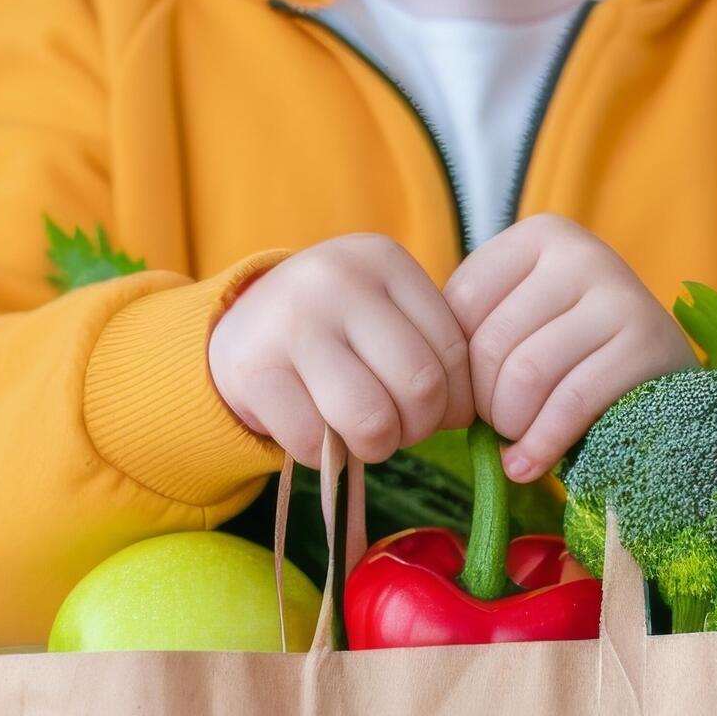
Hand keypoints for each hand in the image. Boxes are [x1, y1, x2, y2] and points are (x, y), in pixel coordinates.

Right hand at [207, 234, 471, 466]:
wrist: (238, 334)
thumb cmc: (335, 335)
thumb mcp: (386, 317)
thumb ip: (434, 350)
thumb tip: (478, 414)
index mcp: (382, 260)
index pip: (455, 353)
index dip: (458, 402)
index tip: (434, 410)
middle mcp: (336, 279)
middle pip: (421, 388)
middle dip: (417, 428)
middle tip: (396, 426)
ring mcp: (291, 322)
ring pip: (373, 422)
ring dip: (375, 447)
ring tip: (360, 431)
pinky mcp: (253, 370)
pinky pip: (318, 445)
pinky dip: (323, 455)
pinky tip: (314, 428)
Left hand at [444, 214, 694, 481]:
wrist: (666, 387)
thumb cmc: (579, 362)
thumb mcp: (525, 327)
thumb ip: (477, 333)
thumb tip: (424, 378)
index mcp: (540, 237)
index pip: (460, 304)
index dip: (456, 368)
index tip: (471, 401)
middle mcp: (581, 252)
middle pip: (491, 343)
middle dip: (485, 405)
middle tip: (500, 430)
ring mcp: (619, 294)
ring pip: (526, 375)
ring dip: (513, 428)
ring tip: (520, 443)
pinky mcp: (646, 344)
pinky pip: (571, 403)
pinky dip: (541, 446)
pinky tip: (531, 466)